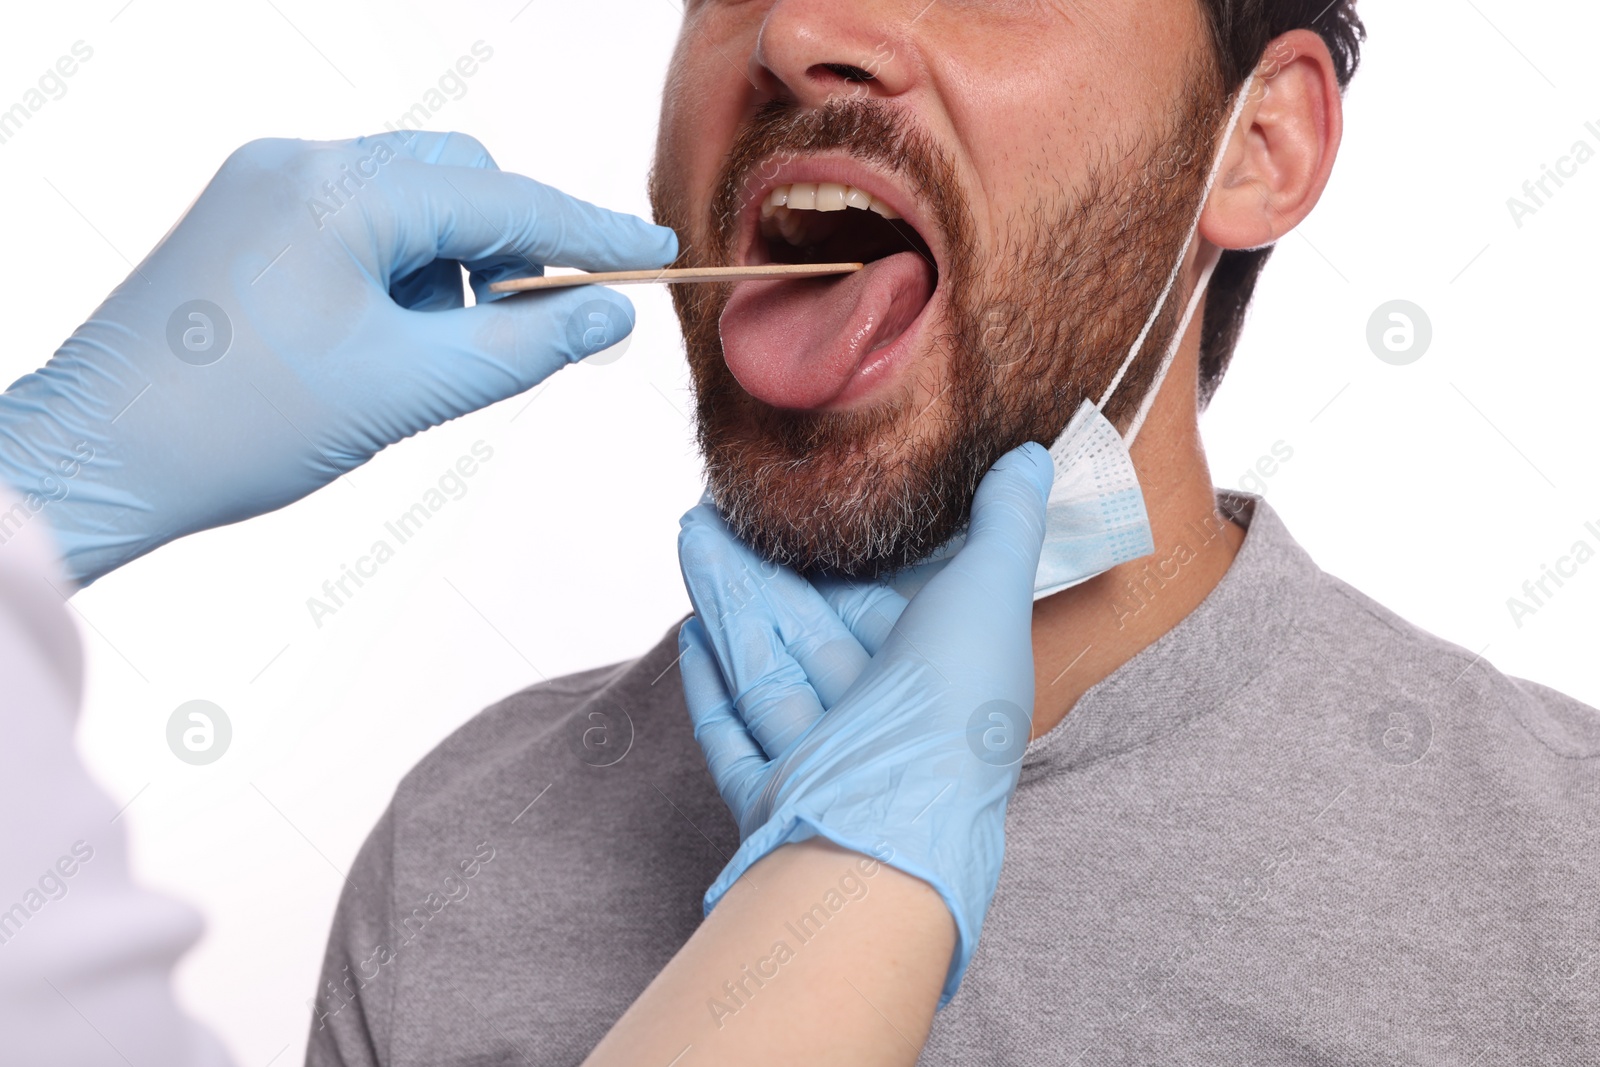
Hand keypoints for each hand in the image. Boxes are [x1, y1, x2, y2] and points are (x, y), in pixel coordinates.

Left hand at [0, 131, 676, 584]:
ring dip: (453, 265)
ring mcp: (265, 186)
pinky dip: (400, 271)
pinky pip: (357, 223)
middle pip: (458, 180)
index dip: (589, 230)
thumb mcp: (409, 389)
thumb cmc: (238, 427)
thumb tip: (608, 314)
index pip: (504, 200)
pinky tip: (390, 340)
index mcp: (342, 191)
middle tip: (544, 325)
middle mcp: (300, 164)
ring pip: (409, 201)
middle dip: (513, 248)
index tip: (652, 249)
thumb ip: (527, 345)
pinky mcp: (245, 220)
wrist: (97, 457)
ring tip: (438, 353)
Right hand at [676, 443, 1052, 1005]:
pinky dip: (711, 685)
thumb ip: (1007, 521)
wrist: (887, 824)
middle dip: (758, 568)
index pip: (877, 599)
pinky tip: (692, 634)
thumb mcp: (992, 588)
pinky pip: (734, 732)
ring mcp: (822, 757)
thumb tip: (1034, 456)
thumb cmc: (951, 706)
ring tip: (689, 536)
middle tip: (714, 511)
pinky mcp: (772, 791)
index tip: (801, 504)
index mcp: (933, 669)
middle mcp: (880, 715)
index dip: (839, 551)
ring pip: (763, 665)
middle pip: (805, 626)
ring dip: (725, 602)